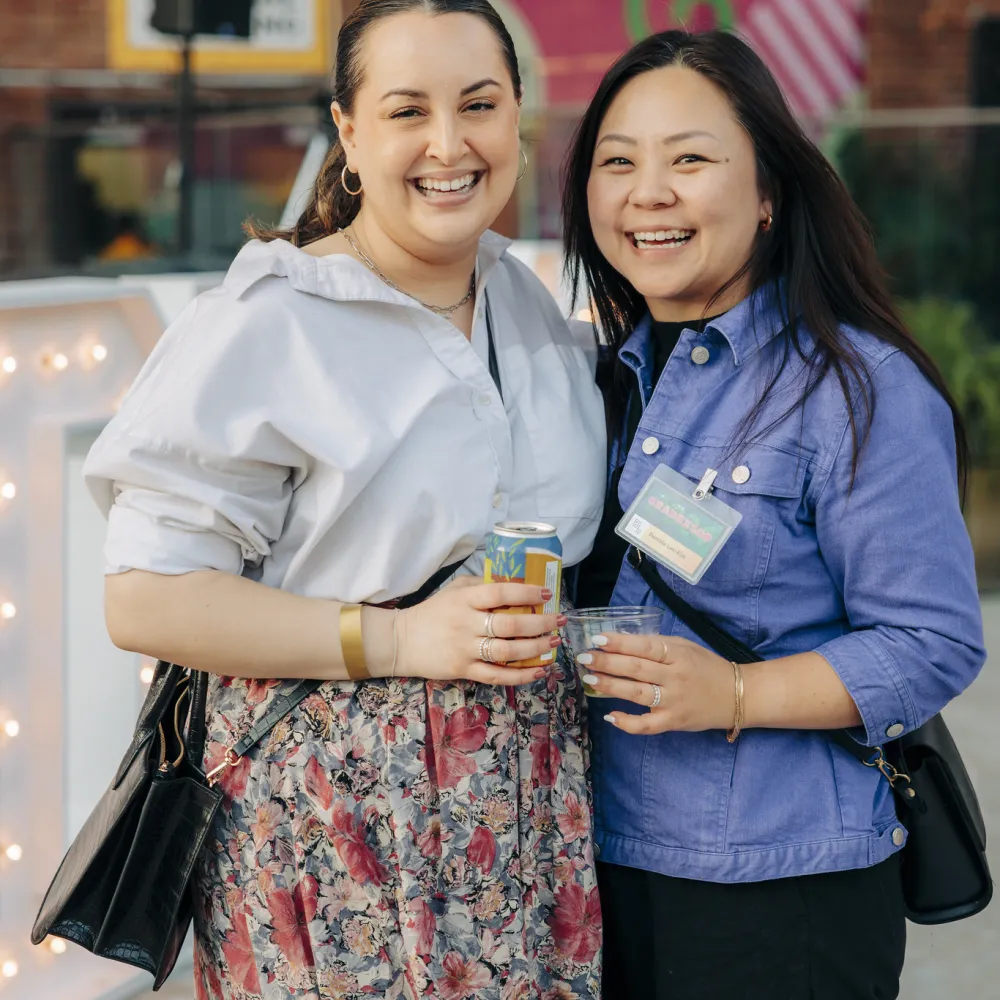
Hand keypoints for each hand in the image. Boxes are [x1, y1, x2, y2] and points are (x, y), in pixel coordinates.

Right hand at [396, 577, 563, 685]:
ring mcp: (464, 649)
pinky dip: (520, 675)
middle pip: (509, 624)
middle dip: (540, 623)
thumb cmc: (432, 612)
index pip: (500, 592)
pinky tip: (538, 670)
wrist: (401, 641)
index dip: (526, 593)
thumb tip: (516, 583)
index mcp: (465, 599)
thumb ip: (482, 585)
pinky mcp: (463, 670)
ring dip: (535, 648)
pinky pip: (496, 676)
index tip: (547, 594)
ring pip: (506, 651)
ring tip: (553, 643)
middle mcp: (466, 623)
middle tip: (559, 620)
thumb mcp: (454, 589)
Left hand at [578, 633, 736, 734]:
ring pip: (637, 693)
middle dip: (607, 663)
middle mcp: (675, 677)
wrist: (738, 695)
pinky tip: (610, 715)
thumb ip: (658, 645)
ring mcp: (674, 701)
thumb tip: (622, 641)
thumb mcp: (686, 647)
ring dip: (611, 686)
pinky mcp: (674, 722)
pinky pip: (647, 725)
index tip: (598, 639)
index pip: (645, 646)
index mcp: (678, 654)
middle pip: (636, 669)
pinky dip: (627, 722)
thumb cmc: (707, 667)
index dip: (620, 643)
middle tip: (584, 658)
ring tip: (590, 680)